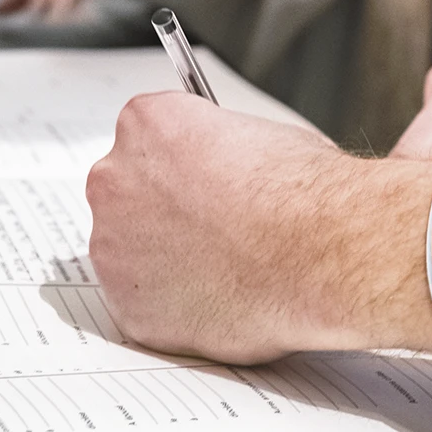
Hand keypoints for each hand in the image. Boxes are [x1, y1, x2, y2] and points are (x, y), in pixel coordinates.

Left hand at [87, 94, 431, 363]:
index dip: (183, 155)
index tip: (203, 172)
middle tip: (212, 221)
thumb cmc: (301, 192)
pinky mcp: (127, 307)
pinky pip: (142, 303)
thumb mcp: (265, 134)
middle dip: (163, 204)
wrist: (317, 253)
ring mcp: (113, 248)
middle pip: (126, 189)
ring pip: (129, 249)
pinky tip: (216, 295)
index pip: (147, 132)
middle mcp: (116, 180)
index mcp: (147, 124)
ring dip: (163, 255)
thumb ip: (221, 146)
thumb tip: (224, 166)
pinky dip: (171, 302)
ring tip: (222, 263)